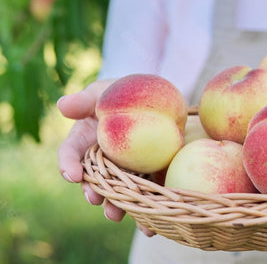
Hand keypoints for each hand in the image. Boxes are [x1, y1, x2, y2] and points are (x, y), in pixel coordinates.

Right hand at [57, 79, 155, 236]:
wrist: (151, 98)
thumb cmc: (118, 93)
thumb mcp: (102, 92)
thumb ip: (84, 100)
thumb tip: (63, 105)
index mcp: (84, 141)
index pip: (71, 154)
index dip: (69, 164)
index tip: (72, 174)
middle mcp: (101, 160)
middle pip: (93, 180)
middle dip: (92, 191)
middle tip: (95, 198)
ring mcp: (124, 169)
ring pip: (118, 191)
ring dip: (116, 205)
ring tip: (115, 214)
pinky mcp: (148, 174)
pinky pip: (146, 193)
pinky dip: (147, 209)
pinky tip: (149, 225)